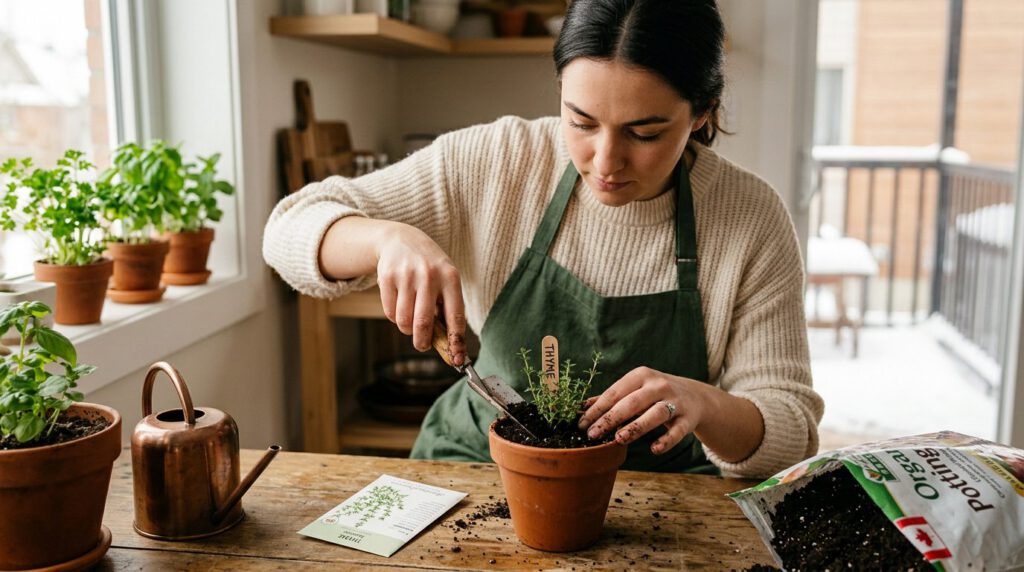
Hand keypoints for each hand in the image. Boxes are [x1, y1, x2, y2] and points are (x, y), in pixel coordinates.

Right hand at [375, 223, 466, 364]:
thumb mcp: (445, 280)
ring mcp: (407, 275)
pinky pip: (390, 312)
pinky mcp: (387, 277)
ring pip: (404, 321)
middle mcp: (429, 276)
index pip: (455, 316)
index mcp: (451, 278)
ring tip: (411, 320)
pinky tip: (399, 305)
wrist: (402, 239)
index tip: (457, 358)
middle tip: (423, 346)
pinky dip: (394, 317)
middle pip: (424, 323)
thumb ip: (448, 308)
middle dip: (423, 342)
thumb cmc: (430, 268)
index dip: (456, 341)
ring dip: (407, 329)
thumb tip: (450, 346)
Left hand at [577, 367, 708, 454]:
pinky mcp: (688, 419)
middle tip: (594, 434)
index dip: (598, 409)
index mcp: (641, 375)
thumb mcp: (634, 389)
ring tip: (619, 439)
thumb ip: (611, 398)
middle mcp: (659, 385)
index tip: (582, 424)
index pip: (615, 392)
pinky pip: (677, 431)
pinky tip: (654, 449)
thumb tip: (581, 407)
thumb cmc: (655, 394)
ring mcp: (675, 402)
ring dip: (637, 426)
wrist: (694, 395)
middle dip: (611, 418)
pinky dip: (666, 440)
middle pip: (633, 402)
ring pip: (655, 414)